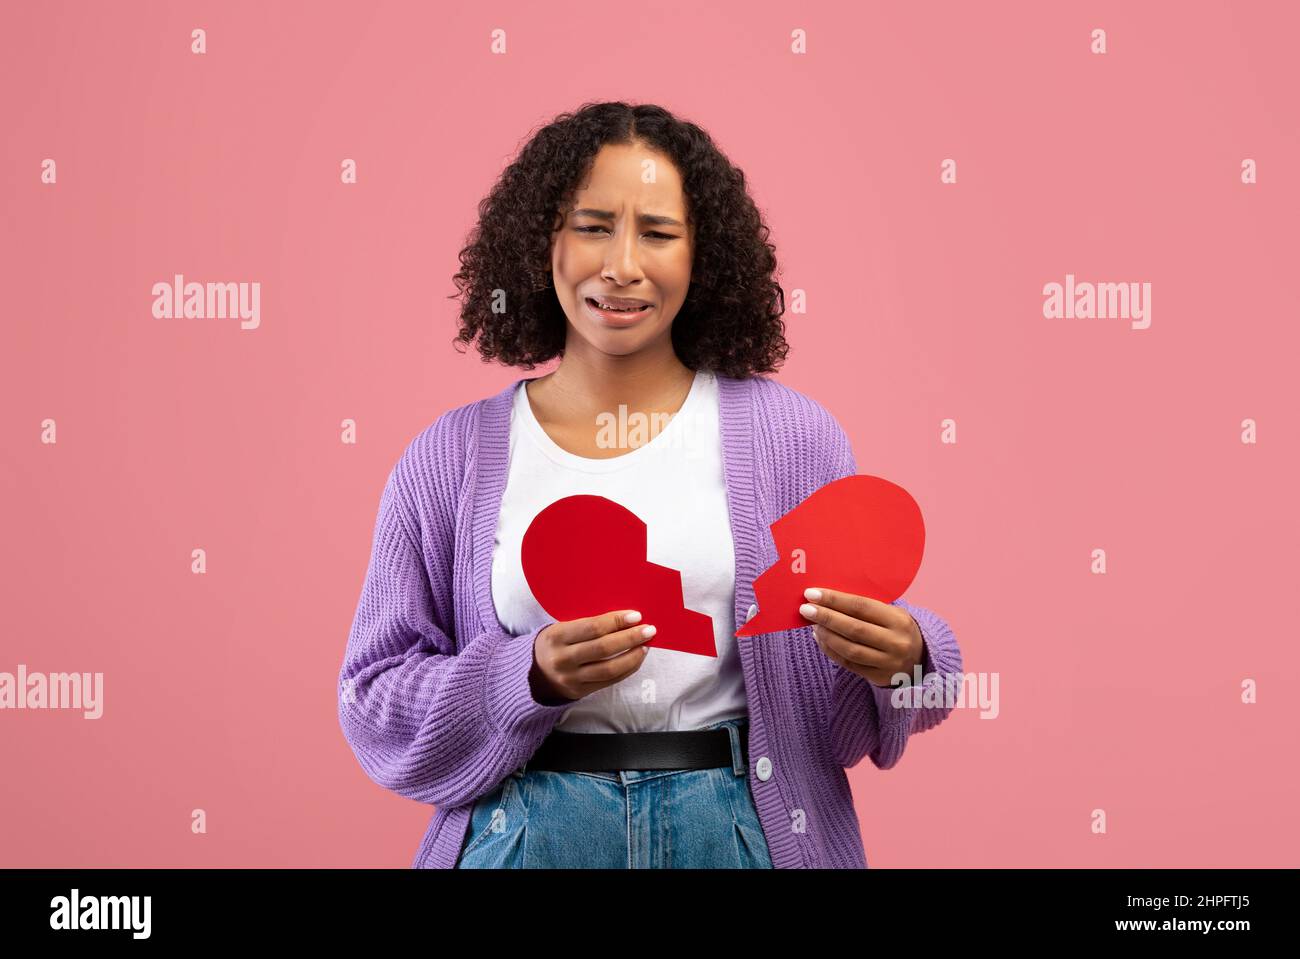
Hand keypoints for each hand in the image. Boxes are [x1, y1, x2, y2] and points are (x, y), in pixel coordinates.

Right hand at [529, 609, 656, 703]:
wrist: (532, 675)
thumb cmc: (553, 644)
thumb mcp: (559, 629)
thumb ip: (586, 625)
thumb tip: (623, 617)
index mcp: (556, 637)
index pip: (592, 627)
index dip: (616, 621)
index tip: (635, 615)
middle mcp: (563, 659)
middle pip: (603, 648)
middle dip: (630, 637)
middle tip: (649, 629)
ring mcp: (572, 678)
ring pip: (609, 668)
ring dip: (632, 656)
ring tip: (646, 645)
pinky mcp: (580, 692)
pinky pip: (609, 681)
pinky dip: (627, 669)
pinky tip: (636, 658)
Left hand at [798, 587, 923, 687]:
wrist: (920, 660)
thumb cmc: (897, 629)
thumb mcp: (891, 613)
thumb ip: (865, 608)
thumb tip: (827, 599)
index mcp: (899, 620)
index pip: (861, 606)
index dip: (835, 599)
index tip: (812, 593)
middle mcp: (896, 642)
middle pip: (854, 628)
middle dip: (826, 617)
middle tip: (805, 609)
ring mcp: (888, 662)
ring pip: (850, 649)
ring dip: (826, 635)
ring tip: (812, 624)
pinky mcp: (879, 678)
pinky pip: (849, 664)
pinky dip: (831, 651)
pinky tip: (821, 639)